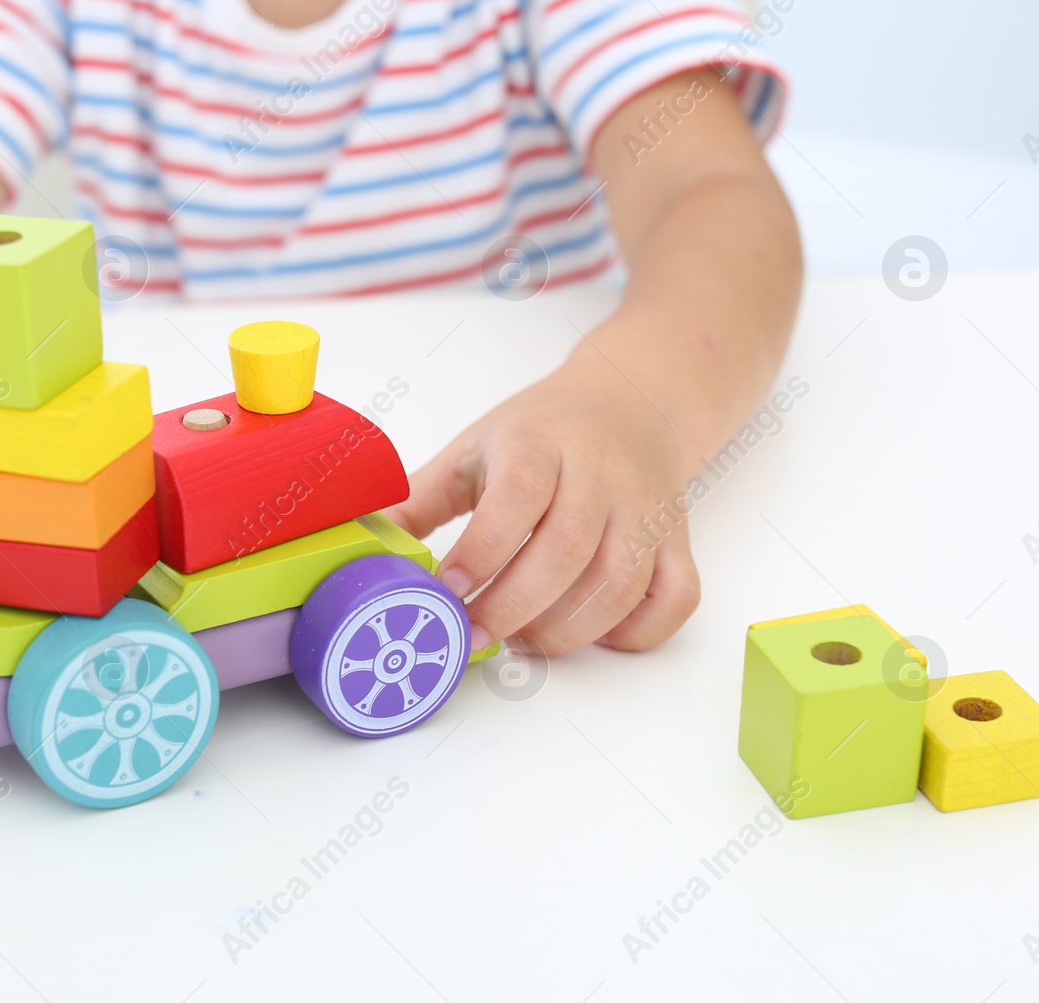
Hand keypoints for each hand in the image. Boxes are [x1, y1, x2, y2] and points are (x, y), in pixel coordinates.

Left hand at [384, 351, 699, 654]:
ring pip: (620, 583)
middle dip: (513, 606)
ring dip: (566, 628)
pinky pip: (675, 599)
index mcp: (541, 442)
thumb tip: (360, 543)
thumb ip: (422, 498)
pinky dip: (636, 631)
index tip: (446, 588)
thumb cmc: (544, 432)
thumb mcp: (475, 448)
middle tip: (474, 633)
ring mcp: (646, 510)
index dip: (483, 550)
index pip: (518, 497)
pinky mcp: (677, 540)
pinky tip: (591, 632)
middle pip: (567, 550)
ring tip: (521, 637)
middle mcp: (601, 474)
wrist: (636, 400)